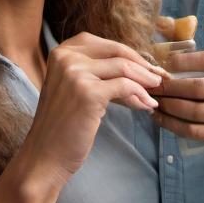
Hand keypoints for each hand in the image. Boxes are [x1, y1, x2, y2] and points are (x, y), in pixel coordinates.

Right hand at [16, 32, 167, 190]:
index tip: (147, 66)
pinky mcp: (88, 92)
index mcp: (62, 51)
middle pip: (118, 52)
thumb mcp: (79, 88)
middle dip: (142, 65)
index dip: (131, 55)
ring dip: (145, 81)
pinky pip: (125, 87)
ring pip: (124, 68)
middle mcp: (66, 57)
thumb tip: (142, 69)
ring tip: (156, 93)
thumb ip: (103, 73)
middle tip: (159, 77)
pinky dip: (140, 95)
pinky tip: (146, 106)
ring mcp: (75, 73)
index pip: (107, 44)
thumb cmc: (64, 124)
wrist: (44, 157)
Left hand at [152, 48, 203, 142]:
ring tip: (153, 101)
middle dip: (171, 88)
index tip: (166, 62)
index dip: (187, 60)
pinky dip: (177, 127)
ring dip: (169, 108)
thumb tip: (180, 62)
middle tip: (152, 84)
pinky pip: (201, 133)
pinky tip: (164, 119)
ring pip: (197, 115)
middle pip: (201, 90)